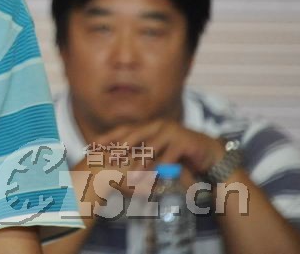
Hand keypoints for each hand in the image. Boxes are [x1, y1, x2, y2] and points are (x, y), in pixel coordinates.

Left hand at [93, 119, 225, 188]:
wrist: (206, 151)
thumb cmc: (177, 152)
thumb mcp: (157, 151)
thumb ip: (139, 153)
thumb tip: (115, 158)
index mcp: (148, 126)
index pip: (124, 130)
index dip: (108, 137)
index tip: (92, 146)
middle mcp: (157, 125)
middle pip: (134, 135)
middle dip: (120, 147)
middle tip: (108, 158)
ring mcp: (171, 131)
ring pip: (152, 146)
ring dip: (141, 160)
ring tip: (130, 171)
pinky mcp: (183, 141)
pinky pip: (170, 154)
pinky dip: (162, 165)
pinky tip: (155, 174)